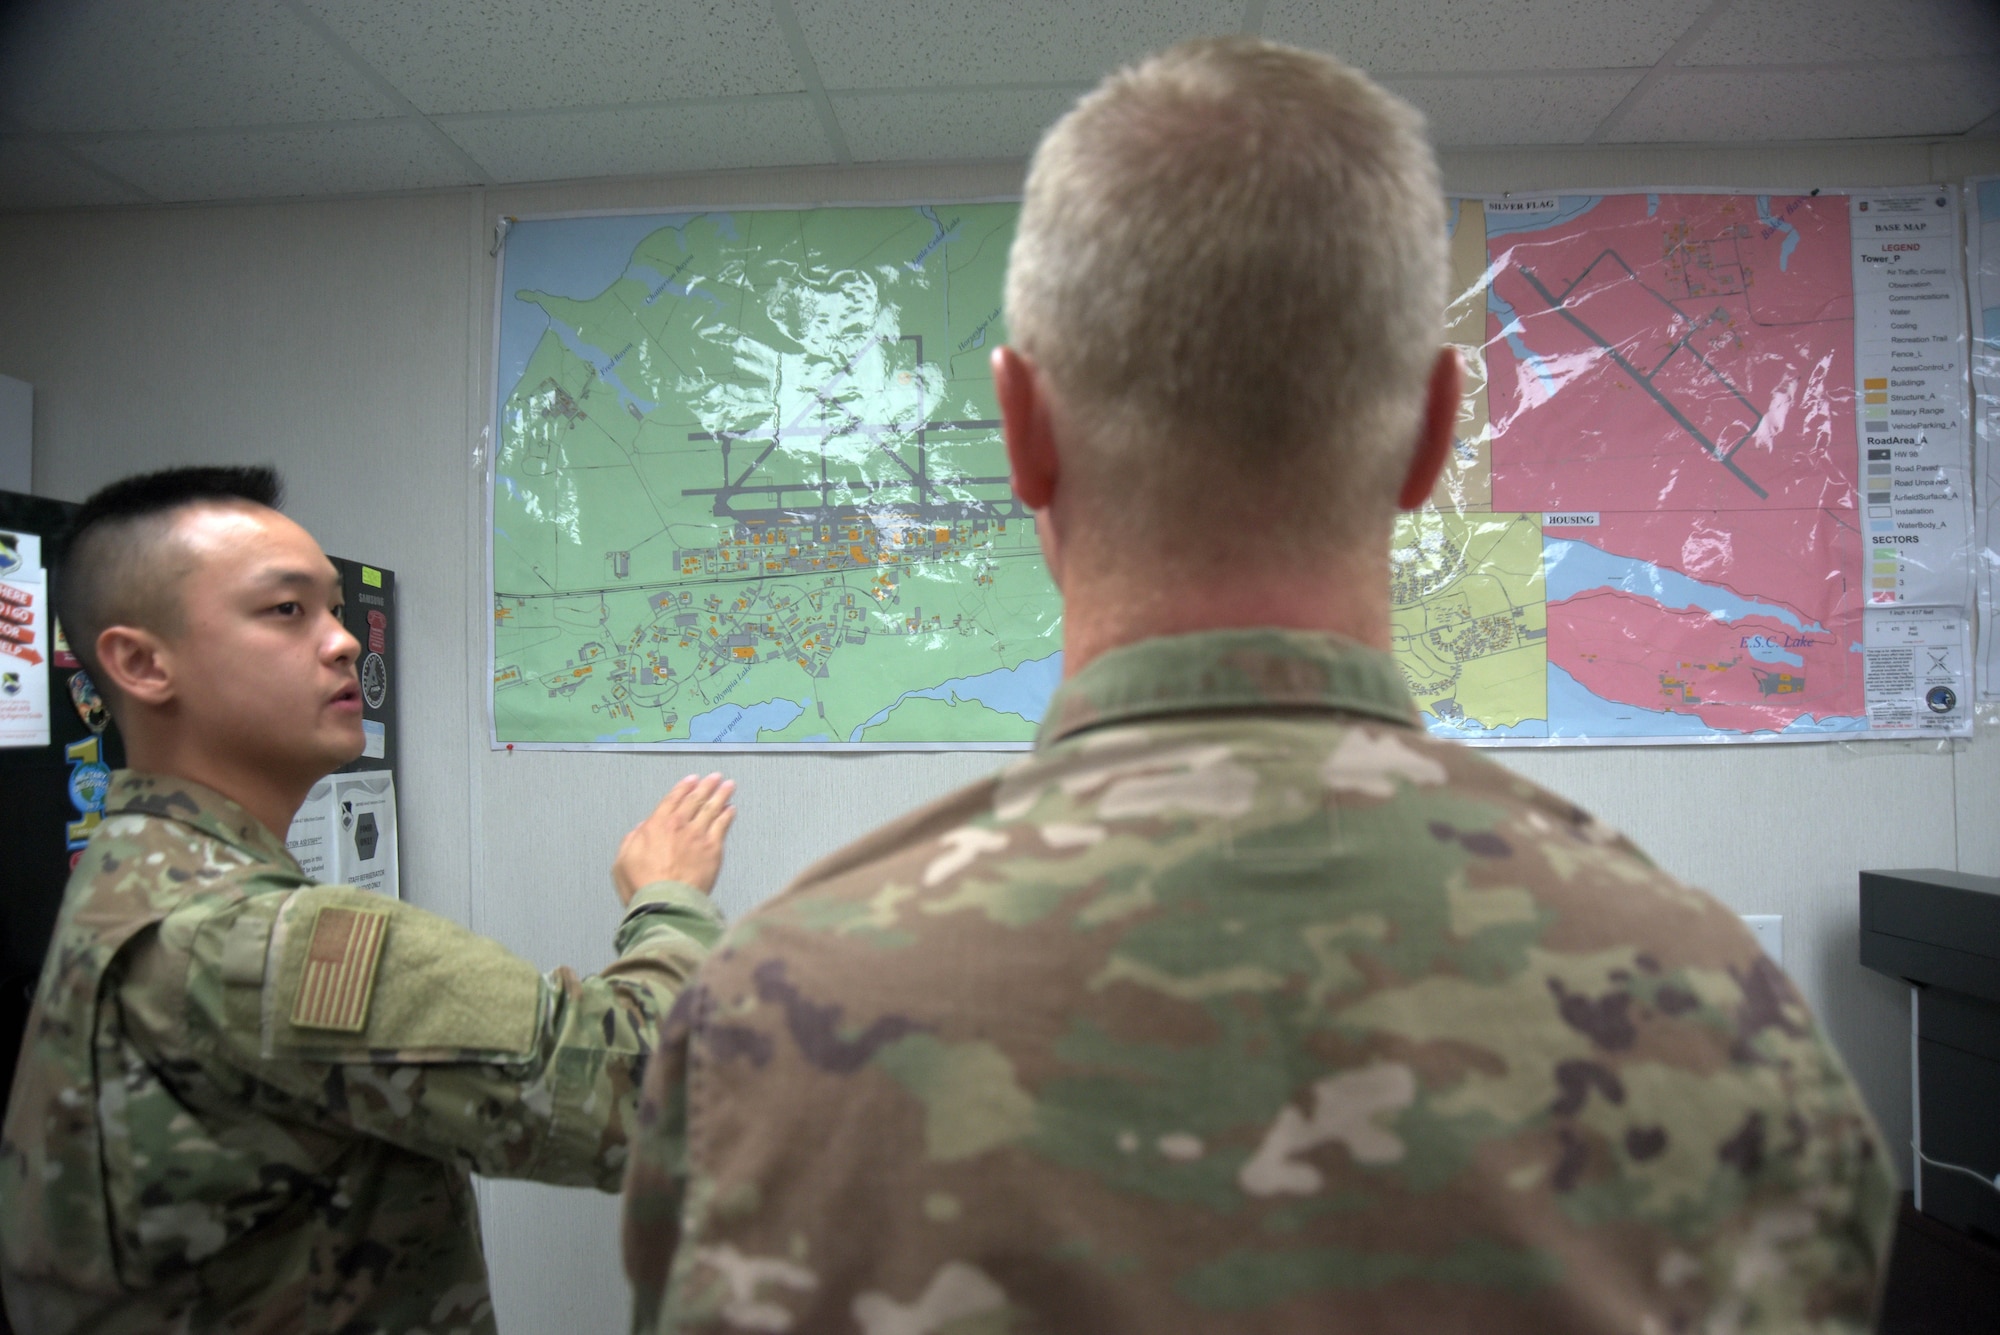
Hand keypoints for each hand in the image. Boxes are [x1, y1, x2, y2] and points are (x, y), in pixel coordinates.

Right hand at [613, 773, 736, 904]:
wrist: (666, 904)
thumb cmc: (642, 887)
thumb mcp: (622, 861)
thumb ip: (631, 840)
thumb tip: (641, 829)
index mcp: (656, 825)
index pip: (672, 799)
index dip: (683, 787)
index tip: (692, 780)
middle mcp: (679, 826)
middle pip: (696, 799)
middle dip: (706, 786)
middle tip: (715, 777)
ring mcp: (699, 836)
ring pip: (712, 808)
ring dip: (721, 795)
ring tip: (728, 786)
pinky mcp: (713, 850)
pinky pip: (723, 826)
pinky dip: (728, 816)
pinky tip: (732, 810)